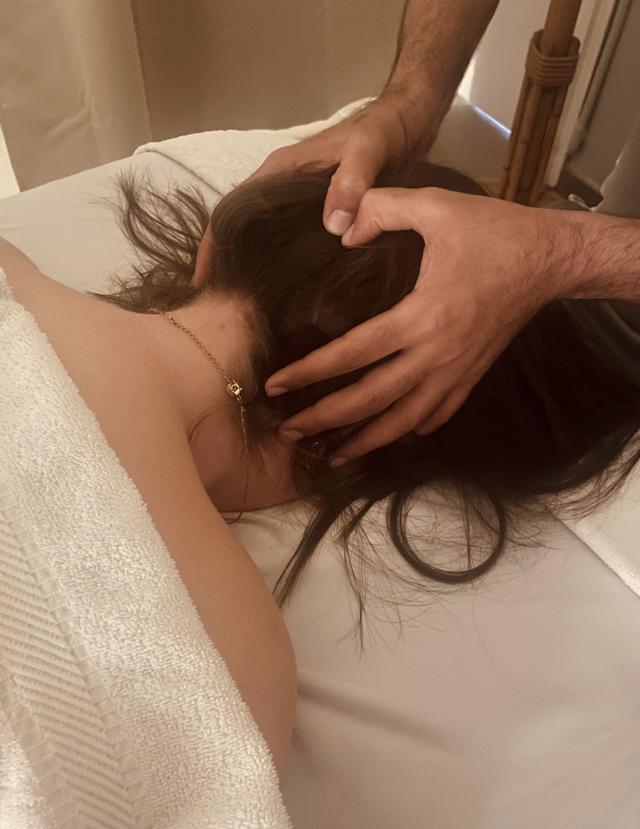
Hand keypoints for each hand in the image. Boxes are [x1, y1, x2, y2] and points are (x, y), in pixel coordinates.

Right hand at [192, 96, 434, 287]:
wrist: (407, 120)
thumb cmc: (384, 129)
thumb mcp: (370, 151)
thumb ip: (352, 183)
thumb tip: (332, 228)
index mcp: (279, 172)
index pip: (230, 211)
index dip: (213, 247)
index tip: (202, 283)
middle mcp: (281, 188)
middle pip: (240, 230)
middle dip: (227, 266)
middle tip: (222, 308)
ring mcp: (298, 203)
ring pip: (263, 239)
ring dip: (251, 268)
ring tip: (247, 309)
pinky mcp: (318, 214)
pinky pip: (289, 242)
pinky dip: (279, 266)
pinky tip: (286, 294)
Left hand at [266, 187, 563, 462]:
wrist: (552, 258)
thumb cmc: (496, 231)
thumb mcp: (437, 205)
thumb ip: (384, 209)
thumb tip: (341, 230)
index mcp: (423, 316)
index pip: (354, 352)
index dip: (310, 372)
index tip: (275, 386)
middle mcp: (437, 354)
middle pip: (373, 398)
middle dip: (327, 418)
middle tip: (290, 432)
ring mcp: (457, 370)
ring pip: (405, 419)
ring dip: (367, 440)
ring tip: (334, 457)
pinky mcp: (473, 374)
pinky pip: (440, 412)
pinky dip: (413, 428)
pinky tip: (395, 436)